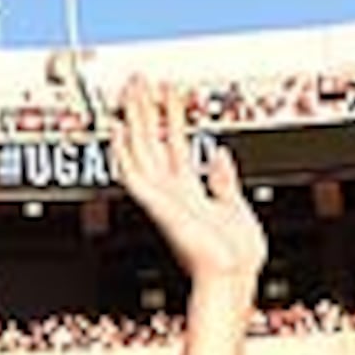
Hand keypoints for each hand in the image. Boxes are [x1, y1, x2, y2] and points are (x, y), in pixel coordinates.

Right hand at [112, 76, 265, 290]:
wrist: (232, 275)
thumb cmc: (235, 255)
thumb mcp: (235, 206)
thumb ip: (224, 180)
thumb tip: (221, 156)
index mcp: (190, 192)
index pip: (173, 144)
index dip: (170, 115)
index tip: (167, 91)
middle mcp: (172, 193)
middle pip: (152, 140)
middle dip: (146, 108)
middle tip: (139, 79)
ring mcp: (163, 198)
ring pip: (141, 148)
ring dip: (135, 118)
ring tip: (132, 88)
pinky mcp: (158, 205)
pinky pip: (133, 175)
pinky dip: (123, 153)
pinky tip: (118, 129)